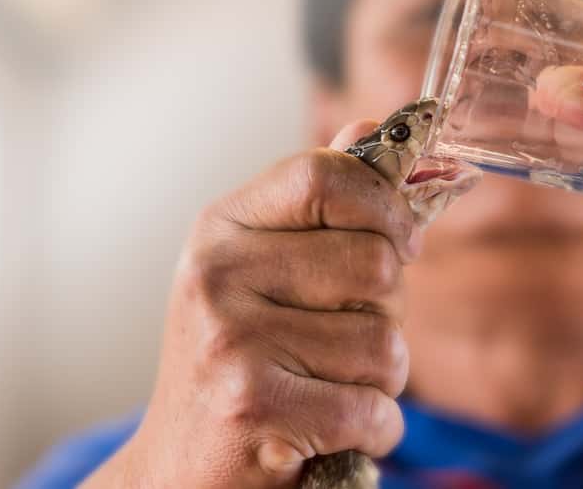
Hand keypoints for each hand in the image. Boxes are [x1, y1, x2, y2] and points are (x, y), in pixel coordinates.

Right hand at [83, 122, 417, 487]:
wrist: (180, 465)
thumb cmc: (236, 359)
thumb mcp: (262, 268)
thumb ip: (318, 203)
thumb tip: (372, 127)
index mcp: (223, 227)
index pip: (325, 176)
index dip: (386, 207)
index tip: (403, 242)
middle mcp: (217, 275)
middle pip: (375, 264)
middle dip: (387, 312)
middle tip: (343, 339)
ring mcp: (230, 340)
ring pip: (384, 342)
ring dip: (381, 378)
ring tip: (329, 386)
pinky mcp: (252, 407)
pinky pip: (373, 408)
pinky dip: (374, 429)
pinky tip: (332, 428)